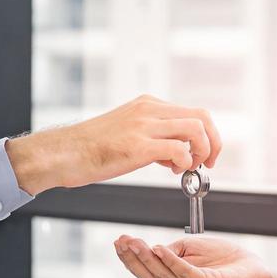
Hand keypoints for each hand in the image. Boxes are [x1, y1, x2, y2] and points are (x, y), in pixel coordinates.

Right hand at [6, 95, 222, 194]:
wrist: (64, 153)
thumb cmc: (91, 149)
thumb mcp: (128, 134)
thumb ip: (155, 139)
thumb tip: (177, 155)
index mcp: (147, 105)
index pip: (193, 112)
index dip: (207, 134)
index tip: (206, 154)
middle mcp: (149, 109)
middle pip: (201, 116)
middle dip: (213, 142)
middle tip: (208, 162)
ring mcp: (144, 126)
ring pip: (195, 128)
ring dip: (202, 151)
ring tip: (189, 168)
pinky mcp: (138, 145)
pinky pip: (178, 149)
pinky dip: (185, 162)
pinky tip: (173, 172)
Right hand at [113, 235, 274, 277]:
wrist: (254, 273)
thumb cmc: (223, 261)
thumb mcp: (190, 250)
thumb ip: (170, 252)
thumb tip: (153, 250)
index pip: (145, 273)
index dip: (130, 258)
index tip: (118, 240)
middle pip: (150, 276)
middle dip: (133, 258)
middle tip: (121, 241)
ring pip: (164, 275)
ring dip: (147, 257)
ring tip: (135, 242)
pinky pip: (185, 273)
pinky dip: (171, 261)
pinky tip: (158, 249)